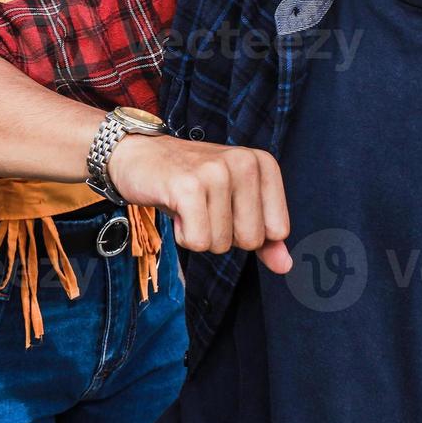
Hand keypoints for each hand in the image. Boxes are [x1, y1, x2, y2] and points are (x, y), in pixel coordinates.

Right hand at [108, 134, 292, 273]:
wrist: (136, 155)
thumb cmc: (187, 182)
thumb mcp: (232, 203)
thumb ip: (263, 234)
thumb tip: (285, 266)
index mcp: (262, 163)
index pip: (277, 230)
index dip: (245, 230)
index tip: (223, 206)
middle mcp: (244, 163)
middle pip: (250, 240)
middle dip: (221, 235)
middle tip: (201, 206)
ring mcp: (216, 172)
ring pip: (221, 244)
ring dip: (198, 235)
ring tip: (186, 206)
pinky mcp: (188, 187)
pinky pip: (198, 242)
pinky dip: (182, 236)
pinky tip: (174, 210)